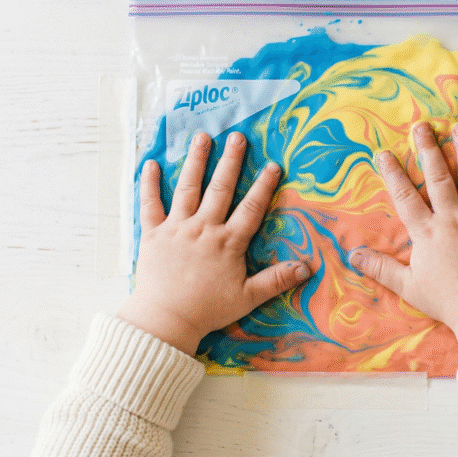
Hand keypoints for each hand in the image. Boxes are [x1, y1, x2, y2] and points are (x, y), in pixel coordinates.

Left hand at [117, 132, 310, 354]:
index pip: (251, 208)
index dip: (264, 186)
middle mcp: (203, 228)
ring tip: (202, 137)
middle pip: (220, 189)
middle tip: (237, 137)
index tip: (273, 165)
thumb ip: (276, 280)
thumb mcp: (247, 297)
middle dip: (230, 161)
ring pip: (187, 188)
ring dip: (195, 161)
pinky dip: (149, 184)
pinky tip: (151, 164)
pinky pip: (150, 204)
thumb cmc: (207, 310)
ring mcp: (176, 228)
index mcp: (227, 242)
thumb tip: (307, 267)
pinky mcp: (152, 234)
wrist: (165, 319)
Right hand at [349, 122, 457, 359]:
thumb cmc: (446, 301)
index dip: (393, 173)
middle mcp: (453, 218)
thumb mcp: (407, 286)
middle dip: (428, 149)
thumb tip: (352, 256)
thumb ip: (381, 268)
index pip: (405, 197)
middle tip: (422, 125)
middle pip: (438, 177)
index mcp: (427, 233)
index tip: (383, 153)